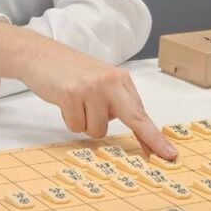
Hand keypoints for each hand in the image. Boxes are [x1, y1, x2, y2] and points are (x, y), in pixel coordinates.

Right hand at [0, 24, 177, 159]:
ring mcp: (91, 88)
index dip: (155, 136)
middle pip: (135, 118)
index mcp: (120, 79)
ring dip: (85, 124)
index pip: (140, 113)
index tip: (169, 153)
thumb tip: (136, 131)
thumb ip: (116, 102)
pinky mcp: (71, 94)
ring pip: (97, 131)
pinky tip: (65, 102)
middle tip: (165, 156)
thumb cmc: (71, 72)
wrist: (41, 54)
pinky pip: (76, 126)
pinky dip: (70, 120)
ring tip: (76, 103)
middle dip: (150, 140)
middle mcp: (110, 82)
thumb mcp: (100, 81)